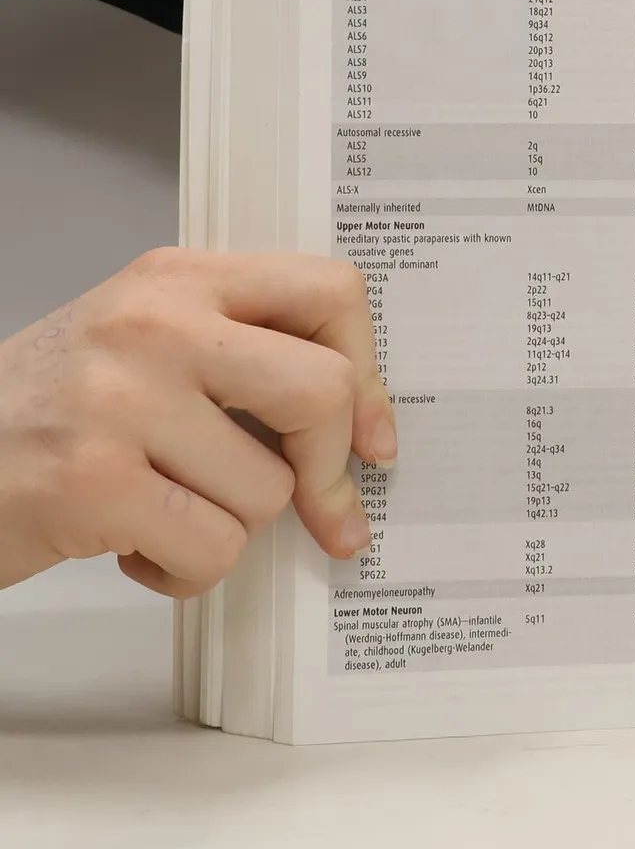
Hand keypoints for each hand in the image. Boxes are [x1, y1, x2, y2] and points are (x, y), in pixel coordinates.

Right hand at [0, 249, 396, 597]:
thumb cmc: (49, 414)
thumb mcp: (144, 345)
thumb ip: (243, 356)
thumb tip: (362, 427)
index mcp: (179, 278)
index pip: (329, 291)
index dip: (370, 374)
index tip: (372, 437)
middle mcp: (154, 325)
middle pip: (321, 390)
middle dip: (326, 468)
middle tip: (317, 508)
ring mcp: (121, 401)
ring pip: (266, 491)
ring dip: (228, 527)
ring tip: (164, 511)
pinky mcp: (91, 484)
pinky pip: (212, 550)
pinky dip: (183, 570)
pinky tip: (134, 546)